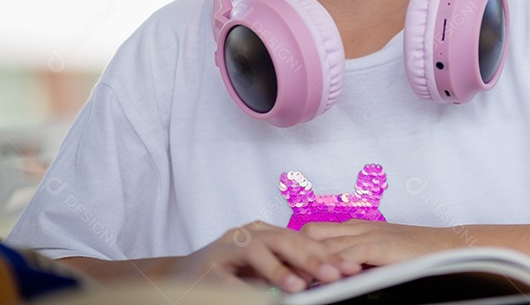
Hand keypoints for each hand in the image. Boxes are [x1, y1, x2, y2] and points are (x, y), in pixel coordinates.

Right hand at [165, 220, 354, 292]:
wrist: (177, 279)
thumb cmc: (227, 276)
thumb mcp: (262, 272)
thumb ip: (289, 271)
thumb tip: (325, 278)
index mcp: (267, 234)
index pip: (303, 240)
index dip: (328, 254)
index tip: (351, 268)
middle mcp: (250, 234)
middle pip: (287, 240)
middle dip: (314, 258)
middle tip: (336, 275)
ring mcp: (228, 246)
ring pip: (260, 250)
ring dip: (281, 269)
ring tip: (300, 286)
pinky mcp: (209, 265)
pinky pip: (231, 274)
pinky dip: (248, 284)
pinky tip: (263, 294)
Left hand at [300, 220, 466, 268]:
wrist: (448, 246)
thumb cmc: (418, 253)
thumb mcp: (382, 252)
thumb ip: (359, 260)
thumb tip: (337, 277)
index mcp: (358, 226)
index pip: (315, 230)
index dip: (298, 247)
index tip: (284, 265)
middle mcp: (359, 226)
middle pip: (312, 233)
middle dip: (296, 253)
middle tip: (283, 275)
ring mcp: (369, 234)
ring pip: (325, 244)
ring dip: (308, 264)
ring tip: (292, 283)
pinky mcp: (380, 246)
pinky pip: (349, 255)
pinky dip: (333, 268)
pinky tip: (324, 282)